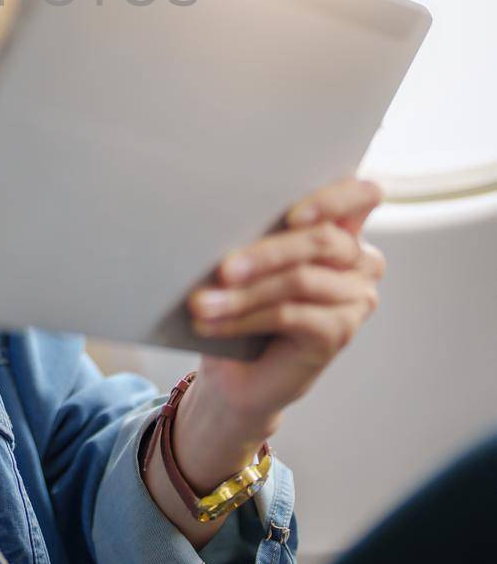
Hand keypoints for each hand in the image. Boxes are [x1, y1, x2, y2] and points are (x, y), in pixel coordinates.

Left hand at [185, 176, 386, 430]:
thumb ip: (256, 232)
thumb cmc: (243, 298)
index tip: (292, 215)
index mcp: (344, 227)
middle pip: (322, 240)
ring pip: (300, 280)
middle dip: (265, 252)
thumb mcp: (250, 257)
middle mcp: (360, 260)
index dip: (333, 199)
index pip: (362, 195)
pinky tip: (212, 324)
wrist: (240, 368)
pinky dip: (245, 318)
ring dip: (244, 293)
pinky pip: (290, 315)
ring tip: (201, 303)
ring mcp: (356, 299)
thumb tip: (222, 217)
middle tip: (222, 269)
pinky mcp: (339, 332)